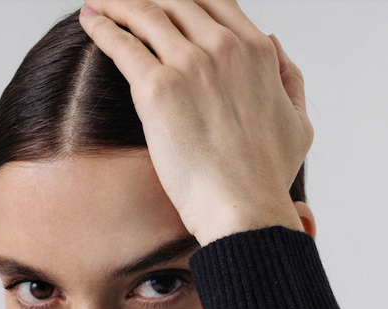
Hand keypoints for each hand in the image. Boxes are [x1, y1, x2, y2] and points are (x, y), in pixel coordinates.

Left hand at [79, 0, 312, 243]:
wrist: (245, 209)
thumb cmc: (268, 179)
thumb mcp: (298, 123)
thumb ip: (289, 78)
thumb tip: (274, 45)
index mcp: (256, 51)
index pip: (214, 2)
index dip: (186, 0)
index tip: (166, 3)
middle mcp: (223, 47)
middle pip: (176, 2)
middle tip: (124, 2)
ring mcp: (189, 64)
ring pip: (145, 15)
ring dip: (117, 4)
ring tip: (98, 3)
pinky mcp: (158, 88)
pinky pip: (122, 44)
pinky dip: (102, 27)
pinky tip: (89, 21)